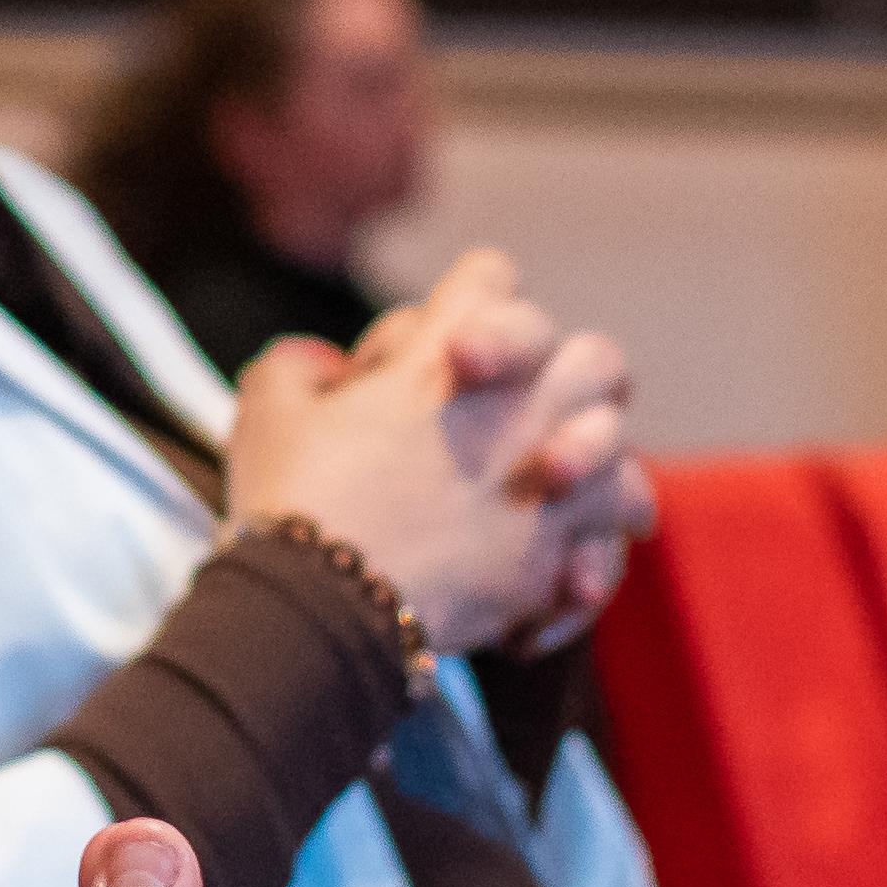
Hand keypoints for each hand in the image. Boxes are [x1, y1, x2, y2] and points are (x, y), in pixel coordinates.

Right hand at [217, 249, 645, 651]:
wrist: (323, 609)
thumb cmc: (293, 500)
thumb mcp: (267, 409)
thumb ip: (297, 367)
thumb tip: (323, 369)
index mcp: (450, 353)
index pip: (489, 277)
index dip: (457, 302)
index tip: (412, 357)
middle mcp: (519, 407)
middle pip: (590, 353)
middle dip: (557, 372)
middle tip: (507, 409)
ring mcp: (551, 483)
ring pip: (619, 446)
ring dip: (589, 461)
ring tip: (548, 487)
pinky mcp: (556, 558)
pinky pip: (610, 545)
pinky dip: (589, 558)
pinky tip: (554, 575)